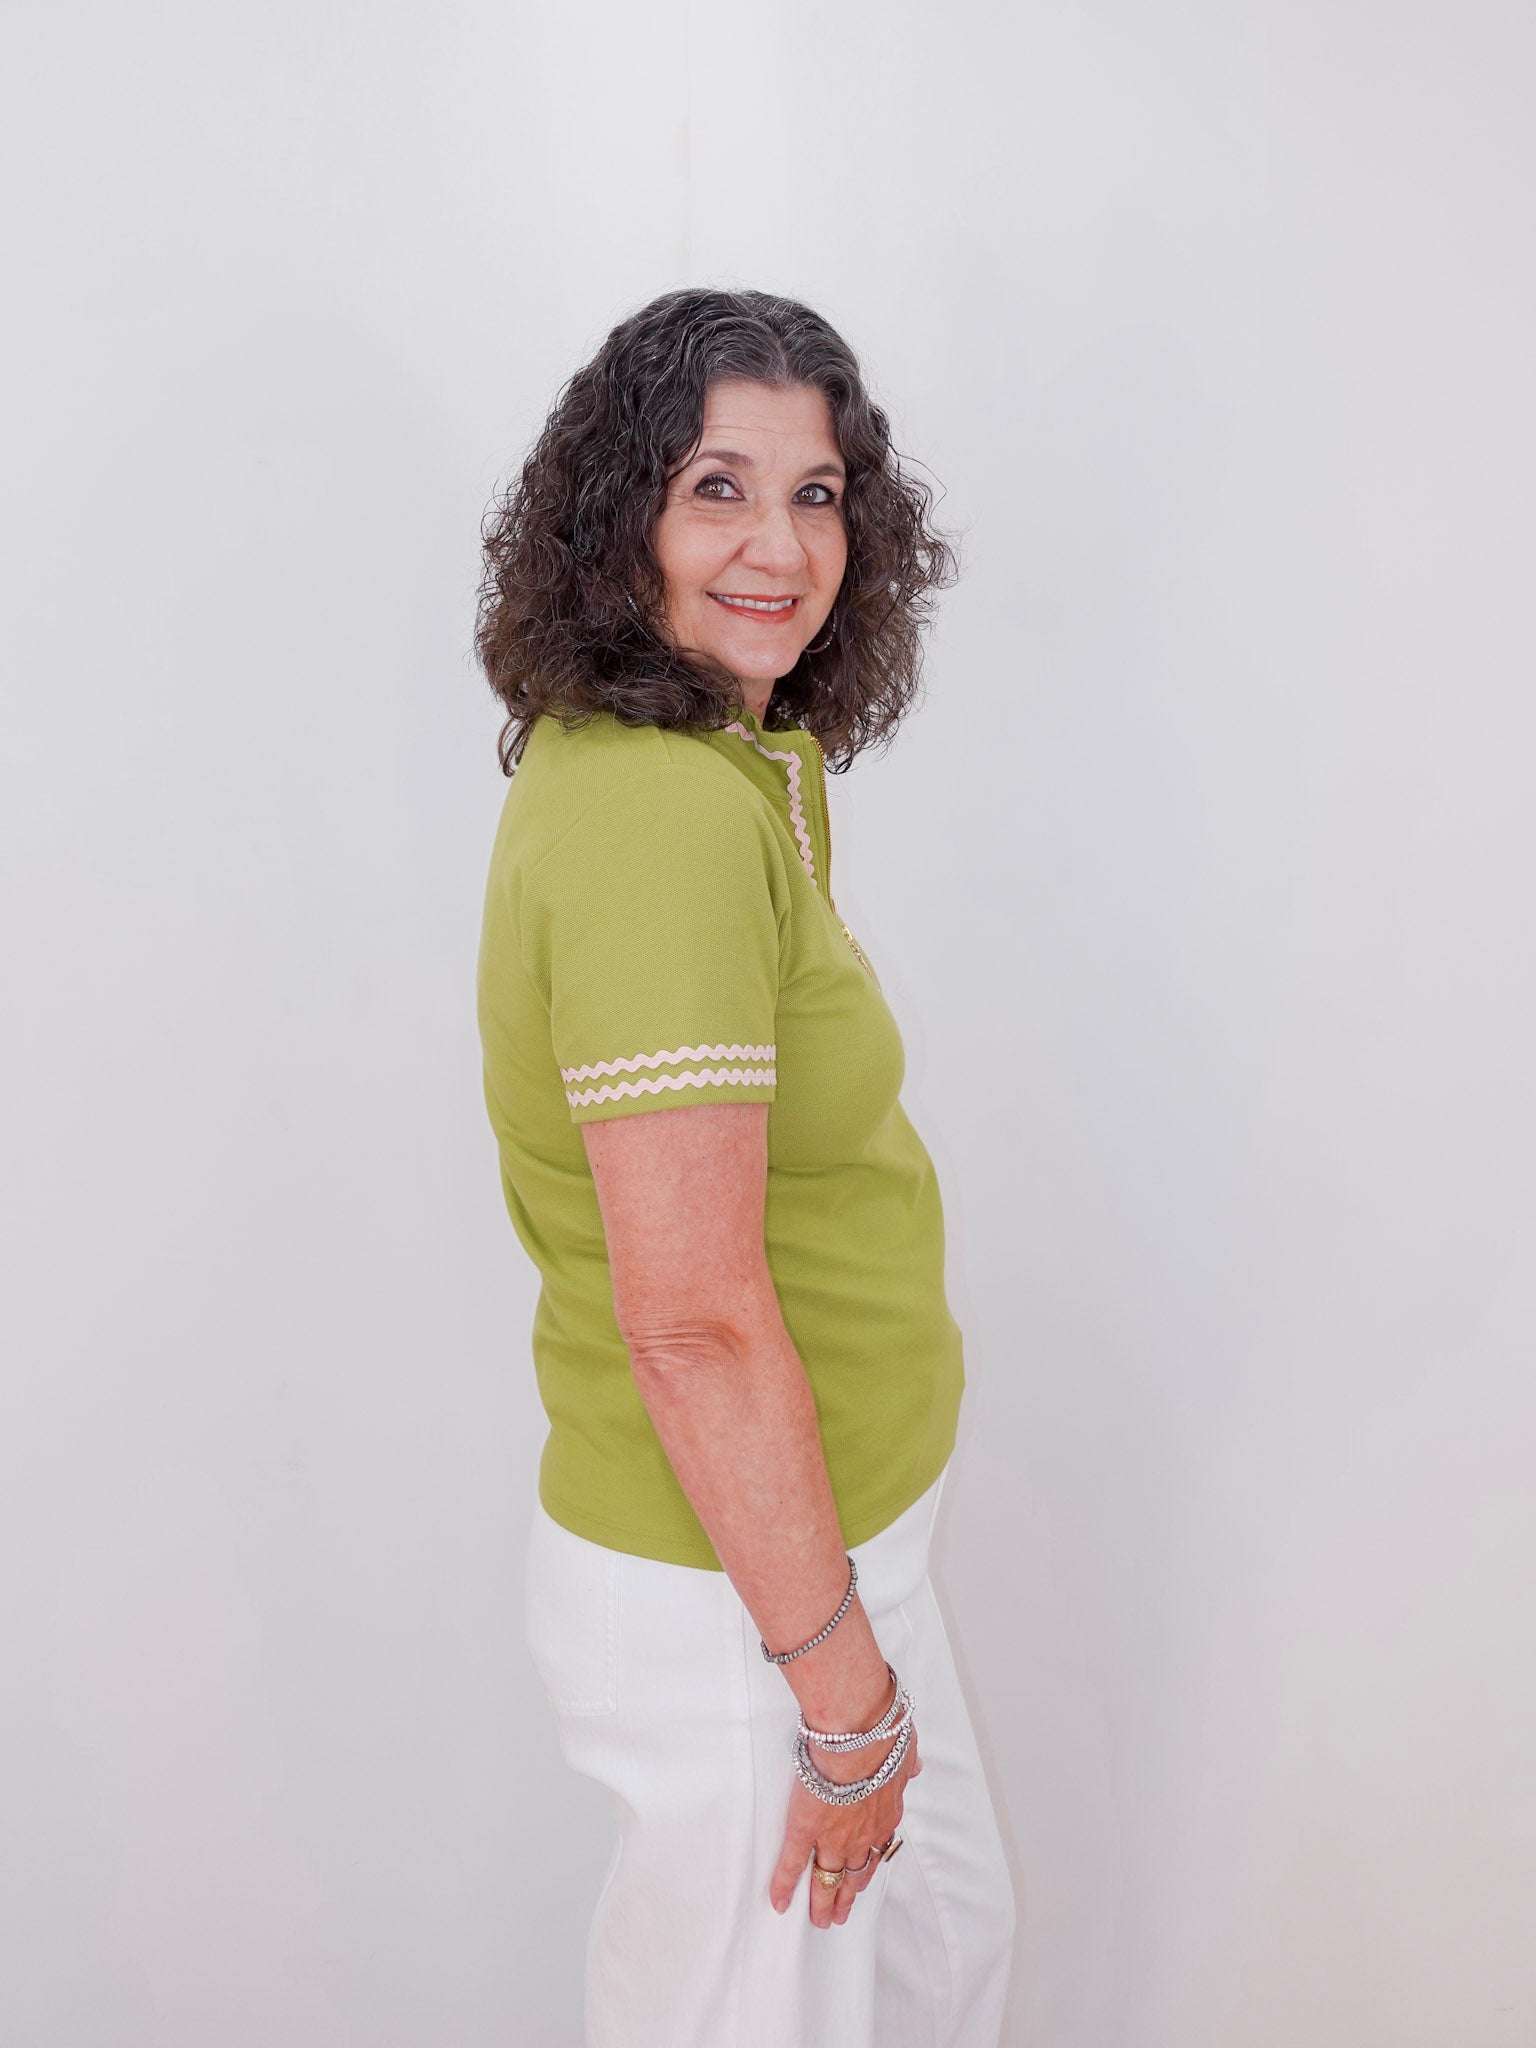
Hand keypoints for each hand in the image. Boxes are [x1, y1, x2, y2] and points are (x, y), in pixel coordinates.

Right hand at [769, 1727, 923, 1927]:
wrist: (857, 1738)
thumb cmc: (882, 1739)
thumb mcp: (904, 1753)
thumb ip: (907, 1764)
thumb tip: (915, 1767)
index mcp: (885, 1817)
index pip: (876, 1852)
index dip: (868, 1869)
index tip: (862, 1881)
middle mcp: (861, 1837)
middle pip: (854, 1876)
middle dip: (846, 1898)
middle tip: (839, 1916)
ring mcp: (832, 1837)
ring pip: (827, 1878)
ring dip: (822, 1901)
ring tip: (818, 1918)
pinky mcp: (804, 1830)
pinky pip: (792, 1865)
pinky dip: (784, 1886)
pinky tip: (779, 1902)